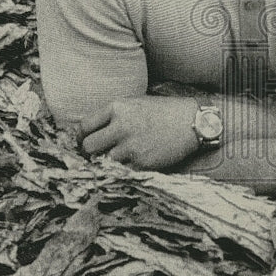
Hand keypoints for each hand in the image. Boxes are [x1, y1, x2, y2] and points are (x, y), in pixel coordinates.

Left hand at [79, 96, 199, 170]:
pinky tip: (132, 163)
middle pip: (88, 147)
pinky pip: (121, 172)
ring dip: (107, 162)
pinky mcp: (142, 164)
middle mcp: (121, 126)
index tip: (84, 141)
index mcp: (117, 107)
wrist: (194, 122)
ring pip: (103, 162)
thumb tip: (92, 131)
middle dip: (90, 152)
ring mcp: (131, 147)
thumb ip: (114, 115)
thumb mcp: (136, 103)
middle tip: (97, 153)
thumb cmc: (165, 111)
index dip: (81, 136)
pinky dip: (123, 170)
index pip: (84, 126)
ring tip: (118, 158)